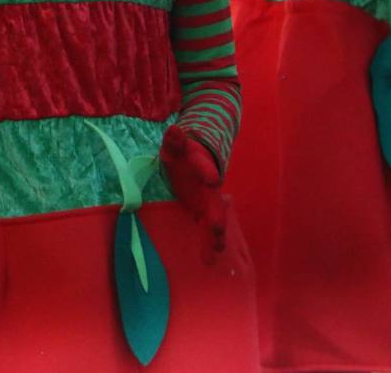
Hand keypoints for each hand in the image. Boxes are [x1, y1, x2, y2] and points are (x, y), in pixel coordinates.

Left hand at [160, 125, 225, 261]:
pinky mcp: (203, 212)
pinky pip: (207, 229)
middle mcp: (208, 186)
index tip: (213, 181)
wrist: (197, 158)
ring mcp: (208, 201)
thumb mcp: (175, 145)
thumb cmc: (182, 152)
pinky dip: (208, 243)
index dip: (207, 173)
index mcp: (201, 165)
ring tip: (216, 251)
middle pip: (214, 201)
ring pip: (215, 219)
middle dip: (216, 215)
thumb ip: (175, 139)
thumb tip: (174, 130)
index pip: (205, 168)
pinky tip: (209, 260)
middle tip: (216, 228)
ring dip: (215, 235)